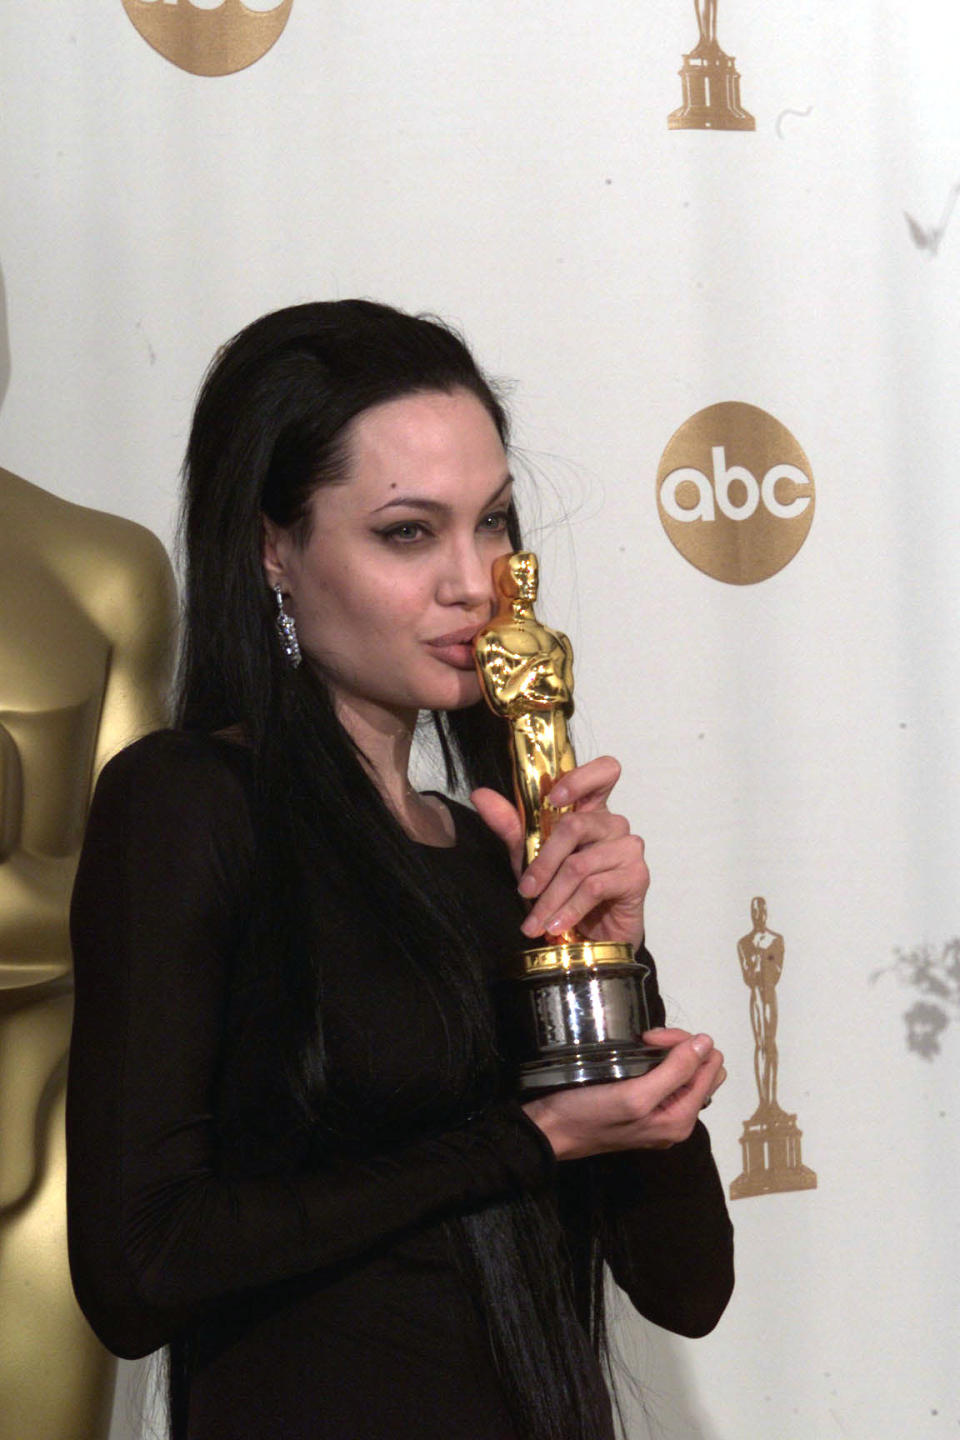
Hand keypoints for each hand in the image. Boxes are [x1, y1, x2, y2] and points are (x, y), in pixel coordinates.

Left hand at [471, 756, 647, 948]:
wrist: (591, 938)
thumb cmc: (562, 890)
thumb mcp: (529, 855)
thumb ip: (510, 824)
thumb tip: (479, 795)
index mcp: (591, 810)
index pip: (604, 772)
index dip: (581, 778)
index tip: (553, 798)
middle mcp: (613, 824)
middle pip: (576, 825)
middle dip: (543, 863)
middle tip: (525, 891)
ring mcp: (629, 849)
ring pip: (581, 863)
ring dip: (552, 897)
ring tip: (536, 922)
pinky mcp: (637, 877)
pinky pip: (595, 887)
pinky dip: (570, 909)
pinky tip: (557, 925)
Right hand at [521, 1030, 726, 1160]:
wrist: (551, 1132)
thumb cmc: (589, 1114)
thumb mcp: (634, 1095)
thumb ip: (675, 1072)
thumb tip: (707, 1043)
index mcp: (682, 1119)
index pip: (709, 1066)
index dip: (684, 1045)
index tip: (650, 1040)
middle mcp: (679, 1120)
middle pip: (703, 1069)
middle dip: (680, 1046)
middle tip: (647, 1040)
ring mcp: (663, 1115)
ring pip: (687, 1071)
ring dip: (670, 1051)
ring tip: (642, 1044)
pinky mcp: (647, 1109)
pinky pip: (669, 1079)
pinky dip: (659, 1061)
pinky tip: (638, 1056)